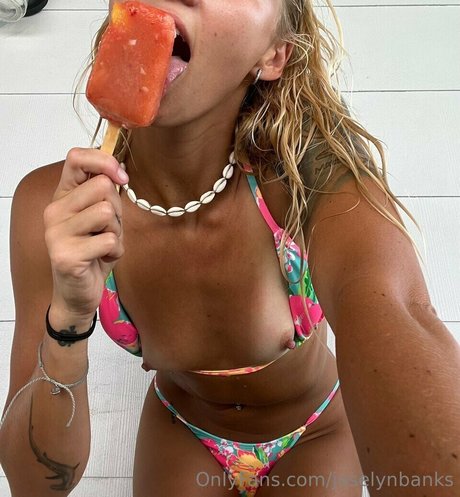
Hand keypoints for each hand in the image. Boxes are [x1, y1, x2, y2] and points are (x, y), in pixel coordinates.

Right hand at [44, 147, 128, 317]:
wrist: (78, 292)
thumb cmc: (93, 251)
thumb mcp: (100, 217)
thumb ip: (105, 194)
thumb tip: (119, 169)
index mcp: (63, 196)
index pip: (76, 158)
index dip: (104, 161)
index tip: (121, 177)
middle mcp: (55, 210)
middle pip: (102, 186)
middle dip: (118, 209)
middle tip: (108, 229)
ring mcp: (57, 233)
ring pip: (108, 212)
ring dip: (116, 231)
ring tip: (104, 244)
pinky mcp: (66, 255)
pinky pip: (109, 240)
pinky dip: (116, 251)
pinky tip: (102, 258)